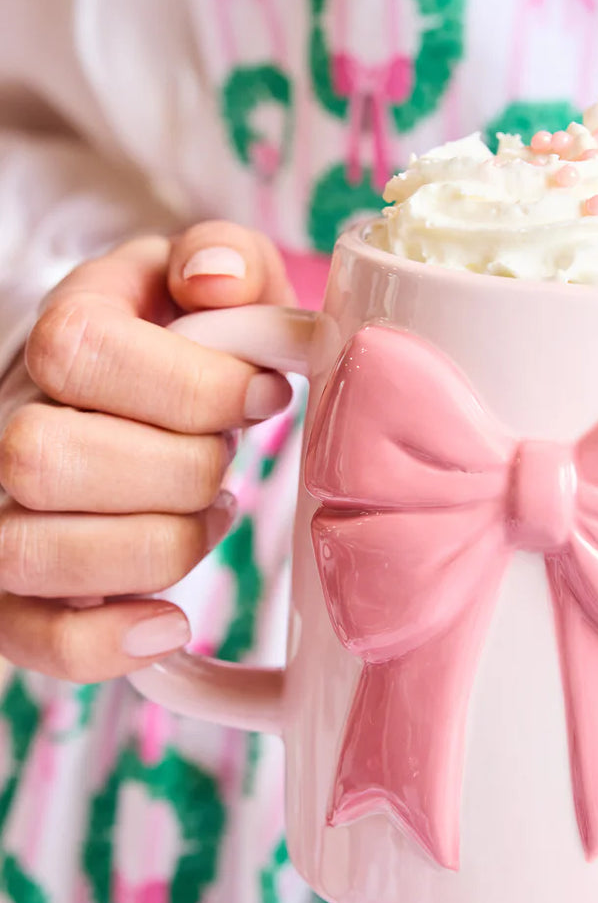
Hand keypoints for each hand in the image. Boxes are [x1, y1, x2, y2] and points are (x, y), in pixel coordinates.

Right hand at [0, 223, 294, 680]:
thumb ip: (224, 259)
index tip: (266, 392)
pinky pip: (34, 637)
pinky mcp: (17, 598)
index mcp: (57, 338)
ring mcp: (2, 515)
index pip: (77, 352)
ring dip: (153, 550)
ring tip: (205, 522)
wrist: (133, 414)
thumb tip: (221, 280)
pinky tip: (171, 623)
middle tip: (227, 467)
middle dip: (177, 474)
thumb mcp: (211, 287)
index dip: (190, 384)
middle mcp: (7, 425)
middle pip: (43, 459)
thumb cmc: (184, 353)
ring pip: (33, 550)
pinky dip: (108, 643)